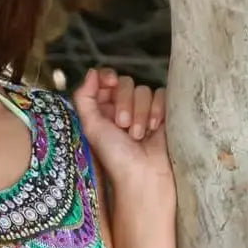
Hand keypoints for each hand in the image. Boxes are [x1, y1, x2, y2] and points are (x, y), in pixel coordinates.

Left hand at [72, 67, 172, 190]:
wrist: (143, 175)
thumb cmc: (115, 157)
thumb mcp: (92, 127)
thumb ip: (84, 98)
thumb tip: (91, 72)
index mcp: (103, 110)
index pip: (106, 80)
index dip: (108, 77)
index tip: (110, 83)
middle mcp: (123, 108)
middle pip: (125, 82)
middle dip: (124, 102)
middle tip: (122, 126)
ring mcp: (143, 110)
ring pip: (144, 89)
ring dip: (140, 112)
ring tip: (138, 136)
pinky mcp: (163, 114)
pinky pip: (161, 95)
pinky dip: (157, 110)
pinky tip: (154, 129)